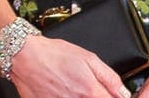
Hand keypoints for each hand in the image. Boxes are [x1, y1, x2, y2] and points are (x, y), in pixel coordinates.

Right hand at [8, 35, 131, 97]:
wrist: (25, 57)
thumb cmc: (54, 55)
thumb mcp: (89, 58)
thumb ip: (109, 77)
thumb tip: (123, 91)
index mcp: (89, 90)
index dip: (115, 97)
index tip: (112, 94)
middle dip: (99, 97)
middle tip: (90, 89)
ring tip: (75, 88)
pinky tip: (64, 92)